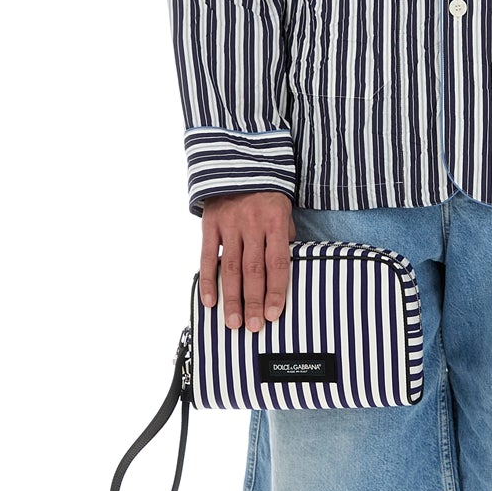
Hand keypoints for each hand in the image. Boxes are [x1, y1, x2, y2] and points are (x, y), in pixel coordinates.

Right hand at [199, 191, 297, 331]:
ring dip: (232, 298)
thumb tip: (282, 273)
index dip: (276, 291)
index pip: (277, 263)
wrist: (239, 162)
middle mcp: (252, 224)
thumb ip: (283, 240)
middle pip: (253, 270)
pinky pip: (207, 256)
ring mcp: (229, 224)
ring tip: (234, 322)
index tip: (275, 315)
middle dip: (254, 301)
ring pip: (230, 268)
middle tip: (254, 328)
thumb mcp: (284, 211)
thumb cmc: (268, 194)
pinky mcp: (210, 223)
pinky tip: (210, 302)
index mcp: (274, 221)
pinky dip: (207, 280)